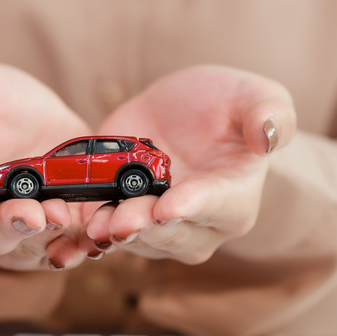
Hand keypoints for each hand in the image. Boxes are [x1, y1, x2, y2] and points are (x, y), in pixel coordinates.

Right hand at [0, 64, 94, 270]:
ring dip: (44, 239)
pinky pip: (67, 249)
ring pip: (27, 251)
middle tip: (30, 215)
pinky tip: (90, 238)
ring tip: (61, 214)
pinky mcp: (58, 233)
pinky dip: (78, 248)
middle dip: (8, 230)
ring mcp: (20, 233)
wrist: (37, 110)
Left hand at [84, 65, 295, 264]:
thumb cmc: (229, 106)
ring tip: (93, 224)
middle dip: (145, 226)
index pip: (217, 207)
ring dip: (112, 233)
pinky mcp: (122, 217)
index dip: (193, 207)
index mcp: (236, 198)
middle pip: (172, 234)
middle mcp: (199, 224)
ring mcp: (158, 227)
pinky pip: (103, 235)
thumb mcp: (255, 96)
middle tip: (122, 219)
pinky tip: (67, 231)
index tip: (169, 206)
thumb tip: (269, 136)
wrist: (184, 112)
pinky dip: (84, 236)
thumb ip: (269, 114)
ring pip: (135, 239)